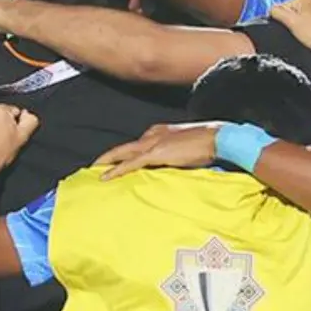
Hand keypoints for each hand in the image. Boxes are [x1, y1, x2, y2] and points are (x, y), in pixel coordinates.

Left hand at [94, 122, 218, 179]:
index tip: (113, 162)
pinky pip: (130, 164)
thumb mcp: (185, 149)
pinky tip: (105, 178)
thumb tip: (168, 167)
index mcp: (159, 132)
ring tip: (94, 172)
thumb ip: (173, 155)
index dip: (123, 154)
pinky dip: (116, 171)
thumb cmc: (206, 145)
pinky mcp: (155, 153)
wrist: (216, 138)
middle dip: (108, 157)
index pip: (136, 144)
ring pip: (122, 153)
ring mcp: (152, 143)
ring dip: (107, 163)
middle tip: (93, 166)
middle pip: (124, 147)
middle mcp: (152, 135)